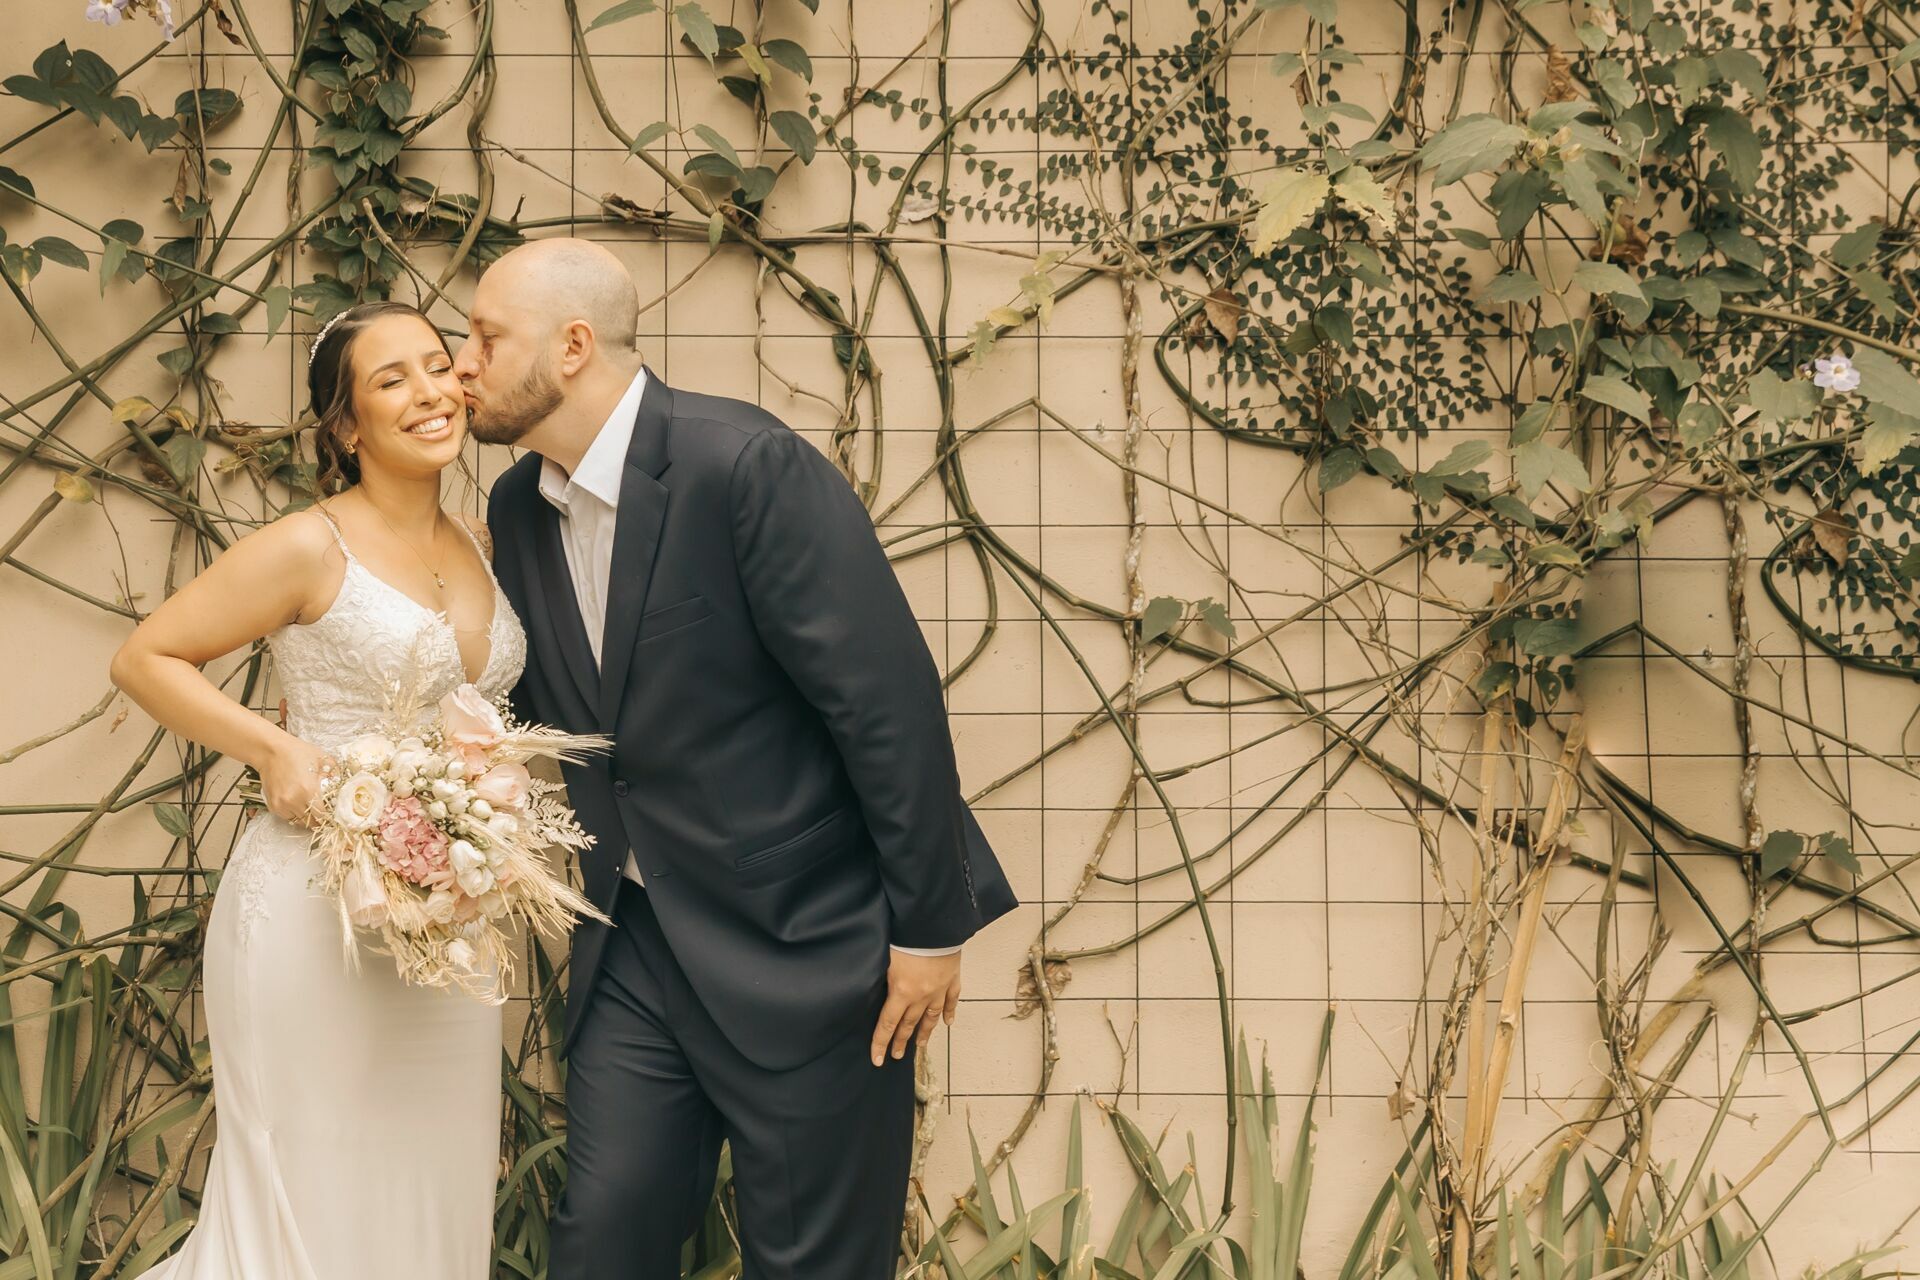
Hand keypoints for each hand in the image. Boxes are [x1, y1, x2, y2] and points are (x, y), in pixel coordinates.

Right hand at [258, 735, 337, 827]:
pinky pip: (288, 818)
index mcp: (308, 790)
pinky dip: (296, 815)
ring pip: (300, 822)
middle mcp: (294, 800)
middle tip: (325, 815)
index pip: (322, 815)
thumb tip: (344, 790)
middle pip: (311, 822)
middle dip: (320, 820)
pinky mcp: (273, 805)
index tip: (334, 816)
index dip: (330, 817)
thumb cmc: (297, 753)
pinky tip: (300, 806)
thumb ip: (335, 775)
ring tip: (313, 810)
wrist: (272, 751)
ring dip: (308, 819)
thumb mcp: (323, 760)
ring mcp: (282, 804)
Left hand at [871, 948, 960, 1065]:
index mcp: (902, 992)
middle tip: (897, 1055)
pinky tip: (948, 1022)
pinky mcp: (952, 979)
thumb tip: (872, 991)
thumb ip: (882, 979)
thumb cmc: (906, 937)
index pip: (888, 1023)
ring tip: (921, 1045)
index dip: (881, 1043)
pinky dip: (950, 1012)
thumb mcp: (885, 959)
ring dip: (925, 1032)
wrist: (934, 924)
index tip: (878, 1059)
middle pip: (909, 1024)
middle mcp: (921, 996)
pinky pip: (952, 999)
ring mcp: (939, 989)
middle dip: (901, 1041)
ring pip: (931, 1016)